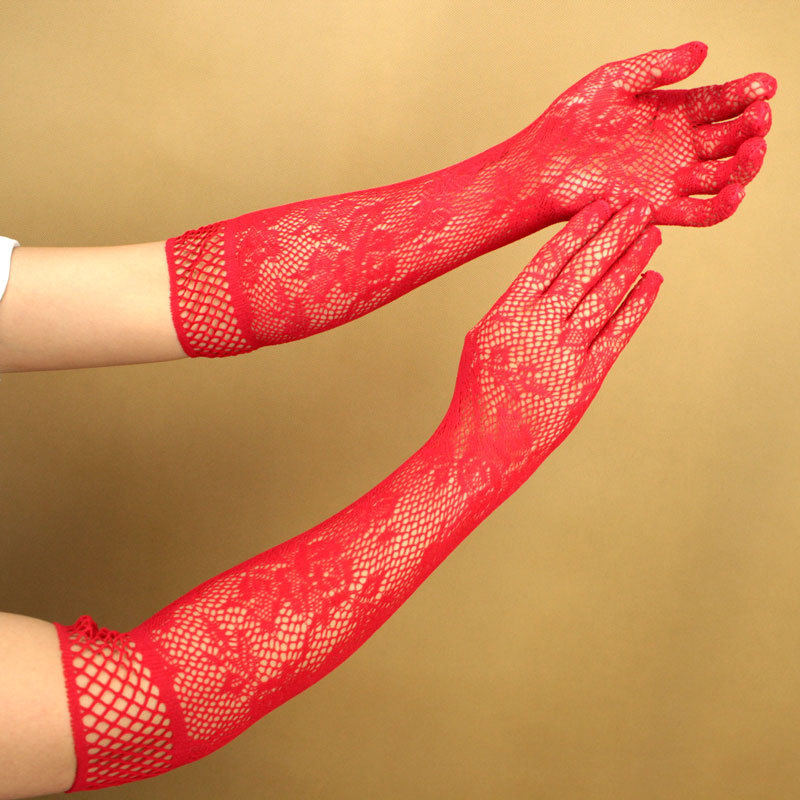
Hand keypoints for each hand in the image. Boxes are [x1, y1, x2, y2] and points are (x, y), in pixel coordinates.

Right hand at [440, 198, 661, 497]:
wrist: (488, 443)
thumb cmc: (481, 390)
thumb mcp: (483, 338)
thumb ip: (514, 308)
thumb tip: (547, 279)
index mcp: (507, 312)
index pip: (550, 259)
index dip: (579, 230)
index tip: (601, 206)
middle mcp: (537, 326)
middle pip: (584, 269)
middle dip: (615, 233)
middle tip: (639, 207)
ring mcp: (563, 352)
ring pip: (605, 296)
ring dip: (632, 262)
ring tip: (652, 236)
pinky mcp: (586, 378)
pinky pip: (618, 334)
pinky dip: (637, 306)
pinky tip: (652, 282)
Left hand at [505, 42, 774, 226]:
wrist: (541, 165)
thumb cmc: (569, 123)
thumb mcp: (613, 81)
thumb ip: (656, 67)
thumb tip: (701, 51)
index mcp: (672, 112)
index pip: (721, 101)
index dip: (747, 93)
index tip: (764, 86)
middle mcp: (677, 147)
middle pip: (731, 138)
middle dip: (753, 126)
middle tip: (759, 116)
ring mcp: (669, 179)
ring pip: (724, 176)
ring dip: (747, 164)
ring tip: (753, 147)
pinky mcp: (656, 208)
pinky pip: (699, 214)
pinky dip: (722, 206)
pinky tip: (735, 190)